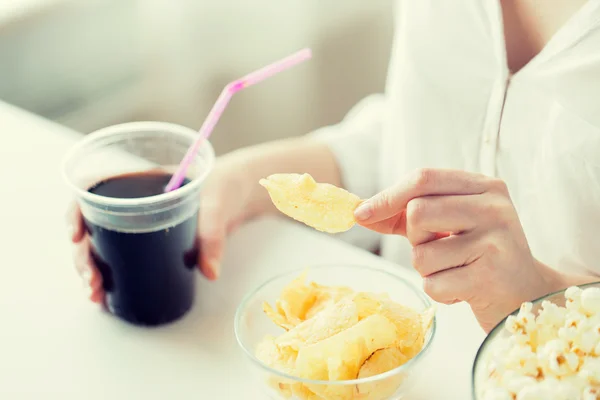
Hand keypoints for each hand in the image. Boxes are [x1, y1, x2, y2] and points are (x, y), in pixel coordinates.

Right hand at [66, 159, 255, 302]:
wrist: (239, 194)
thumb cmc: (225, 186)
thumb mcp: (218, 205)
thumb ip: (213, 236)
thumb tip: (209, 271)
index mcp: (140, 180)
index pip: (94, 191)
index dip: (76, 213)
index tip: (76, 237)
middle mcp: (132, 201)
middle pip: (92, 226)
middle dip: (84, 256)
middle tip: (91, 282)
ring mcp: (138, 222)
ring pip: (101, 245)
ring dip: (91, 270)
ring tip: (95, 295)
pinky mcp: (149, 241)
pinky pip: (121, 256)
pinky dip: (109, 275)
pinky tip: (105, 296)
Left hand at [353, 168, 563, 331]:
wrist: (526, 296)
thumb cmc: (478, 256)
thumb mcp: (449, 225)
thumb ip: (406, 214)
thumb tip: (360, 212)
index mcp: (484, 186)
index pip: (424, 178)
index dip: (387, 196)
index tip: (360, 214)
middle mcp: (493, 207)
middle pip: (417, 212)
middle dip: (415, 238)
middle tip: (439, 249)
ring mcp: (495, 240)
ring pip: (421, 253)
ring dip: (428, 270)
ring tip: (456, 271)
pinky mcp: (490, 276)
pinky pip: (433, 285)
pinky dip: (440, 293)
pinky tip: (465, 290)